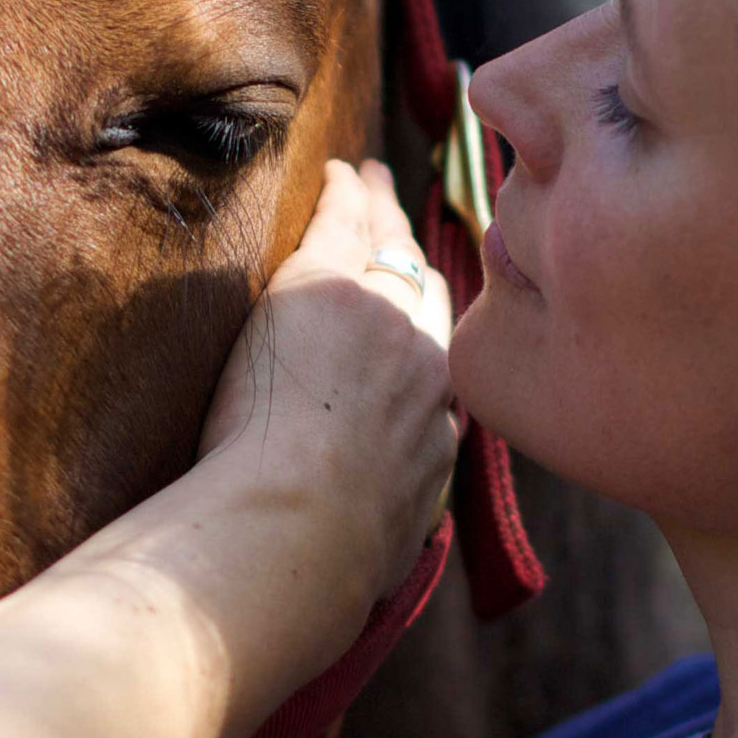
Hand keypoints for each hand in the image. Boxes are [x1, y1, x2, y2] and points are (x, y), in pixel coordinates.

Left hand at [195, 160, 458, 601]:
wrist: (298, 534)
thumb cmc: (320, 567)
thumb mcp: (376, 557)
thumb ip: (385, 538)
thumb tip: (379, 561)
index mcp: (437, 439)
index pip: (439, 372)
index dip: (428, 340)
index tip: (419, 324)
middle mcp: (428, 372)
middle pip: (429, 299)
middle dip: (417, 263)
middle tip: (407, 228)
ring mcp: (382, 322)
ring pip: (393, 253)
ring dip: (384, 214)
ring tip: (374, 182)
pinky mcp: (328, 287)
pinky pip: (346, 224)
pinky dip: (346, 193)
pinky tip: (340, 170)